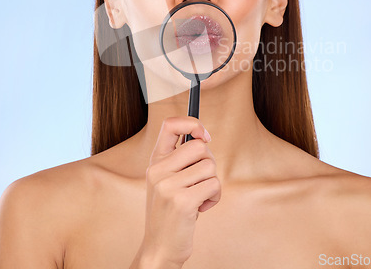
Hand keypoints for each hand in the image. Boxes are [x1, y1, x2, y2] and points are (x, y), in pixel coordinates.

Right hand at [140, 116, 220, 266]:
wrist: (159, 247)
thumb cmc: (169, 211)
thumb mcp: (167, 180)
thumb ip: (180, 158)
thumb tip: (203, 136)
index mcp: (155, 161)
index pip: (170, 124)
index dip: (191, 123)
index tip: (203, 135)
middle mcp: (158, 170)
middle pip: (199, 146)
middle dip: (209, 162)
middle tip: (201, 179)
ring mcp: (168, 186)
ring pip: (210, 166)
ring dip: (212, 183)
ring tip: (199, 197)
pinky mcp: (182, 201)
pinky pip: (214, 185)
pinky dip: (215, 197)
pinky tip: (201, 208)